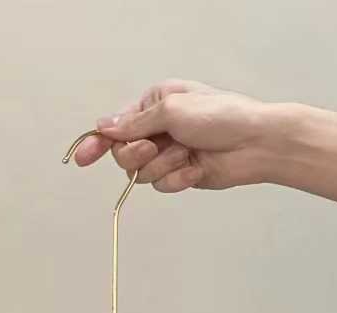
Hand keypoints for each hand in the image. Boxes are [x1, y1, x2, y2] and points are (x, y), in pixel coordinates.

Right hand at [69, 78, 276, 192]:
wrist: (253, 143)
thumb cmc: (220, 115)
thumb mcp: (173, 110)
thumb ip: (135, 122)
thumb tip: (105, 126)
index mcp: (154, 104)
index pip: (116, 125)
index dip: (97, 141)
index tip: (82, 157)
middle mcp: (158, 129)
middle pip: (124, 153)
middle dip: (137, 154)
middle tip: (155, 148)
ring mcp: (169, 153)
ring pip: (142, 173)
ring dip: (164, 166)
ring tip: (187, 154)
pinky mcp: (180, 175)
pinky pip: (163, 185)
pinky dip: (178, 179)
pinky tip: (197, 168)